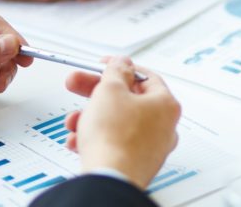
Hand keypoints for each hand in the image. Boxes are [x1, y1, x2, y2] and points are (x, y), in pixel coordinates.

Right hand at [63, 57, 180, 188]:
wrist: (109, 178)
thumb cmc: (115, 137)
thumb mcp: (110, 90)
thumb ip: (116, 71)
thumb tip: (123, 63)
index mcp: (166, 104)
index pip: (145, 77)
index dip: (120, 68)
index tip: (103, 66)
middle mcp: (164, 126)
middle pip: (128, 100)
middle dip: (97, 93)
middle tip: (78, 85)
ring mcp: (152, 146)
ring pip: (118, 123)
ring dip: (92, 117)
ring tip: (74, 121)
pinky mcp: (136, 162)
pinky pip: (115, 143)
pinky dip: (96, 138)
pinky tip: (79, 140)